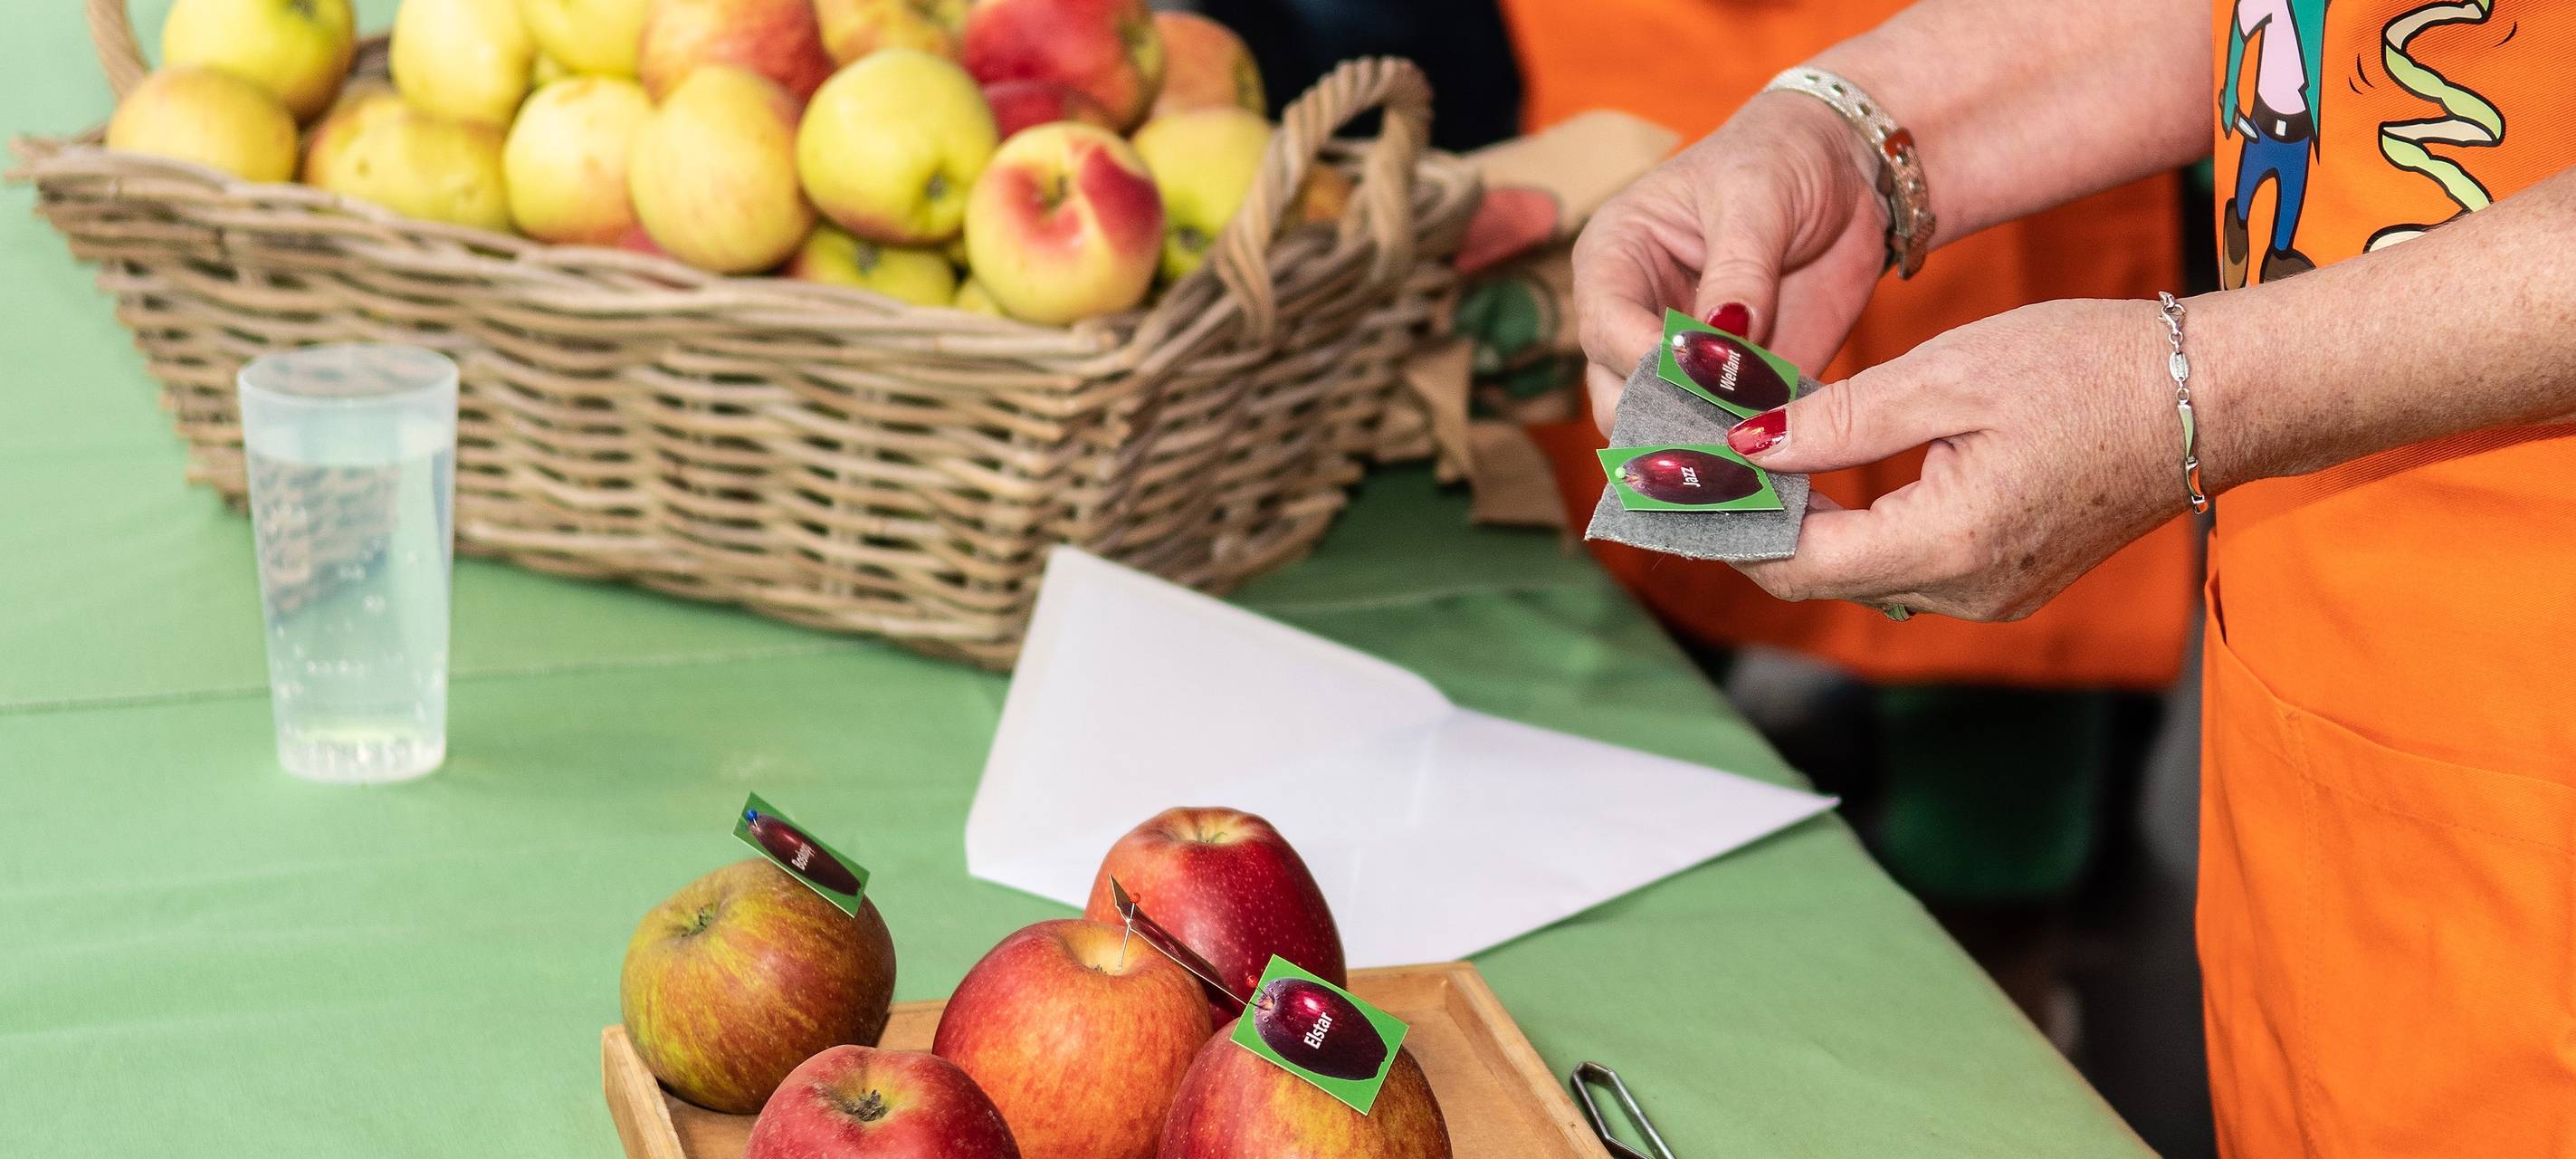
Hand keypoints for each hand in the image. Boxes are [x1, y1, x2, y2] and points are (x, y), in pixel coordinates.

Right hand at [1572, 91, 1887, 433]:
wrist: (1849, 169)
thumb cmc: (1783, 157)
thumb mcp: (1757, 197)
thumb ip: (1739, 272)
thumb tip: (1722, 339)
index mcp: (1614, 260)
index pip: (1605, 329)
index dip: (1648, 361)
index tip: (1705, 379)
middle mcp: (1634, 317)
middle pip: (1617, 396)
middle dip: (1666, 421)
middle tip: (1724, 441)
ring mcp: (1681, 360)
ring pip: (1664, 428)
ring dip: (1704, 447)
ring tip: (1753, 459)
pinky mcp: (1733, 389)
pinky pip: (1727, 435)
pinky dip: (1749, 455)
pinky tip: (1779, 465)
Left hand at [1723, 298, 2189, 620]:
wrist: (2213, 396)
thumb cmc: (2093, 367)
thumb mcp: (1952, 373)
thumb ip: (1839, 418)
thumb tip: (1745, 449)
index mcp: (1950, 544)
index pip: (1795, 562)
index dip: (1723, 524)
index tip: (1669, 482)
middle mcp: (1966, 593)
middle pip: (1817, 578)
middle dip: (1748, 525)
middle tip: (1687, 469)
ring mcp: (1990, 594)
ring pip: (1856, 575)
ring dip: (1798, 527)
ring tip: (1737, 465)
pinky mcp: (2005, 580)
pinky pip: (1902, 566)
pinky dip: (1851, 528)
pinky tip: (1815, 479)